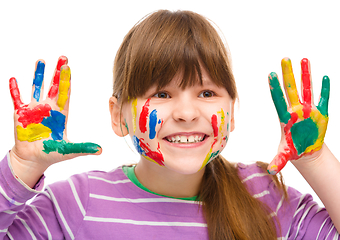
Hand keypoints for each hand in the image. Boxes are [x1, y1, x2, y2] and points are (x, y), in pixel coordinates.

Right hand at [9, 56, 101, 186]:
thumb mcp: (68, 151)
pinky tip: (13, 79)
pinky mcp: (20, 114)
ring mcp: (34, 109)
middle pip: (54, 86)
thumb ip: (83, 148)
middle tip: (63, 58)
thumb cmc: (51, 154)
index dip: (66, 81)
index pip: (65, 94)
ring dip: (39, 75)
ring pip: (37, 88)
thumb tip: (101, 150)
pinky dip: (15, 90)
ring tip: (41, 60)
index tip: (69, 68)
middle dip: (58, 73)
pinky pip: (17, 99)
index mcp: (61, 114)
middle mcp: (49, 108)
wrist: (33, 159)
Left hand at [267, 58, 328, 174]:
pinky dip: (324, 89)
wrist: (306, 149)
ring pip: (306, 89)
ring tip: (304, 59)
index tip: (270, 75)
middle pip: (291, 89)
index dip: (275, 88)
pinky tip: (323, 77)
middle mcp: (296, 110)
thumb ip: (279, 161)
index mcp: (286, 117)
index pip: (278, 100)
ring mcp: (309, 110)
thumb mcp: (286, 154)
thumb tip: (270, 171)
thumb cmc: (294, 148)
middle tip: (285, 58)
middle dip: (288, 74)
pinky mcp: (321, 113)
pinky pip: (323, 98)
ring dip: (305, 75)